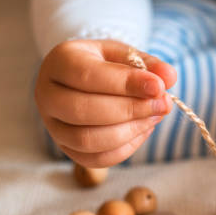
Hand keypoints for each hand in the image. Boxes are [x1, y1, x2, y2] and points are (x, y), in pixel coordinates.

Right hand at [35, 39, 176, 166]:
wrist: (86, 78)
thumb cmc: (107, 64)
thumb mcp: (126, 55)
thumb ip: (148, 65)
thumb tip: (168, 77)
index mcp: (59, 61)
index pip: (87, 76)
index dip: (126, 84)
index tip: (158, 87)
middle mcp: (47, 94)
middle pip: (82, 111)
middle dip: (130, 110)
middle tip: (163, 104)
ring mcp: (52, 125)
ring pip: (87, 140)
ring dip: (129, 131)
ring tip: (155, 116)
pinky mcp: (65, 148)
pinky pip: (94, 159)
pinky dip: (125, 148)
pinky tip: (143, 129)